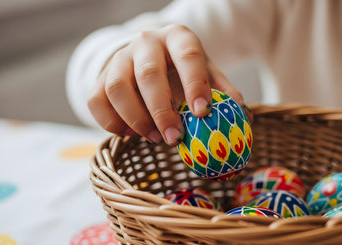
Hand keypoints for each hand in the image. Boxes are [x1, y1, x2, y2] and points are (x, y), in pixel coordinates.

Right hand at [87, 24, 249, 144]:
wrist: (147, 56)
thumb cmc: (182, 68)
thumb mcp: (206, 71)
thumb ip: (222, 91)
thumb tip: (244, 117)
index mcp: (177, 37)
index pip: (188, 55)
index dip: (195, 84)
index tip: (203, 113)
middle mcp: (145, 42)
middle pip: (148, 74)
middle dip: (161, 110)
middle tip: (173, 138)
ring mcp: (119, 57)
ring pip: (116, 88)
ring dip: (135, 118)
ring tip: (154, 138)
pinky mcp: (99, 77)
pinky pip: (96, 101)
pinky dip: (111, 123)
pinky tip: (131, 134)